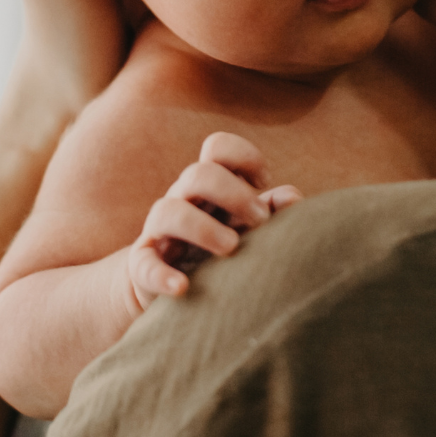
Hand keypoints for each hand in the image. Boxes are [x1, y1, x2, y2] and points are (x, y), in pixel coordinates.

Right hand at [125, 132, 301, 309]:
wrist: (176, 289)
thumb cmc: (222, 248)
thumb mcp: (247, 227)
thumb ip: (271, 210)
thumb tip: (292, 198)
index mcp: (209, 185)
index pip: (217, 147)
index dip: (244, 157)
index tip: (263, 183)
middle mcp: (182, 200)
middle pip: (198, 173)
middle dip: (233, 193)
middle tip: (259, 223)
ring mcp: (160, 232)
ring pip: (168, 211)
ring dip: (202, 227)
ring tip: (231, 248)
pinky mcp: (143, 266)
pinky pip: (143, 264)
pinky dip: (161, 274)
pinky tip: (182, 286)